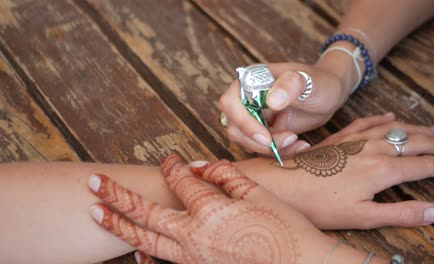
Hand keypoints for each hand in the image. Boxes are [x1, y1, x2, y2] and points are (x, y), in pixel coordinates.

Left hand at [87, 154, 380, 262]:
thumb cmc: (286, 229)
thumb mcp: (258, 194)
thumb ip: (224, 175)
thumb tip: (197, 166)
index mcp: (211, 211)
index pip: (180, 180)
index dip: (171, 165)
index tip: (168, 158)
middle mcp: (193, 236)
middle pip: (144, 212)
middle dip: (116, 195)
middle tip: (93, 182)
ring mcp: (192, 258)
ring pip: (144, 241)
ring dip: (118, 225)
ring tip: (96, 213)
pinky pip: (163, 263)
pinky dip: (144, 255)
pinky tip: (134, 251)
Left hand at [193, 114, 433, 228]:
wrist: (283, 183)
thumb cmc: (319, 205)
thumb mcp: (362, 216)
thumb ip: (400, 213)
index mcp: (382, 171)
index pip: (424, 165)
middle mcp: (373, 150)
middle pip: (414, 143)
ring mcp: (356, 140)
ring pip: (395, 130)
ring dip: (418, 129)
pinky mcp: (340, 138)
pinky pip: (367, 122)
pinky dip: (383, 119)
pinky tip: (391, 116)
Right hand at [219, 61, 349, 156]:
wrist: (328, 93)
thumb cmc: (318, 81)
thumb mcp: (308, 81)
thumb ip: (291, 85)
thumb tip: (272, 100)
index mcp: (250, 81)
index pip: (230, 103)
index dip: (243, 123)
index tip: (266, 137)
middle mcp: (246, 99)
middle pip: (235, 128)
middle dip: (260, 142)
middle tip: (290, 138)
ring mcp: (253, 117)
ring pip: (247, 142)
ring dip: (271, 149)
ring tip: (298, 141)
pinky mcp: (263, 132)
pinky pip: (261, 149)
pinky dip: (280, 152)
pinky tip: (300, 144)